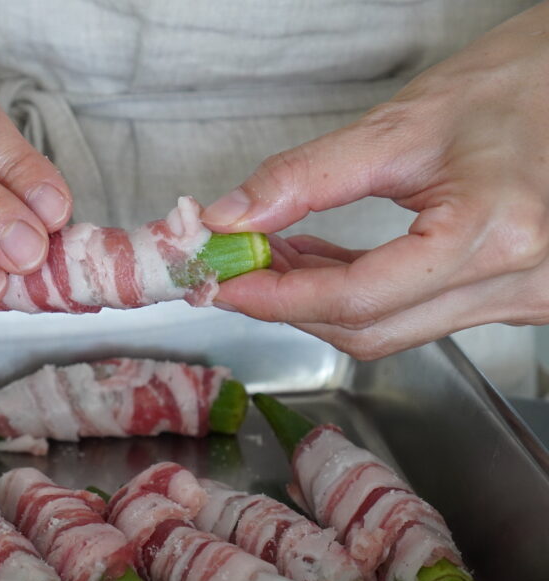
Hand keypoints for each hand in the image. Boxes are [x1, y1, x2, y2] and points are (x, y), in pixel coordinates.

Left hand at [200, 3, 548, 358]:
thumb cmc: (514, 86)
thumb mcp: (399, 125)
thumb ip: (306, 177)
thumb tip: (232, 217)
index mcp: (493, 232)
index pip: (359, 298)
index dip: (279, 299)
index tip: (226, 284)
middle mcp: (518, 279)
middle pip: (372, 329)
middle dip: (292, 304)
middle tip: (240, 268)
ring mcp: (525, 297)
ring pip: (393, 328)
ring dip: (322, 301)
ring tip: (275, 257)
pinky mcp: (518, 297)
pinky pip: (420, 315)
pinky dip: (362, 295)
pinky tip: (324, 263)